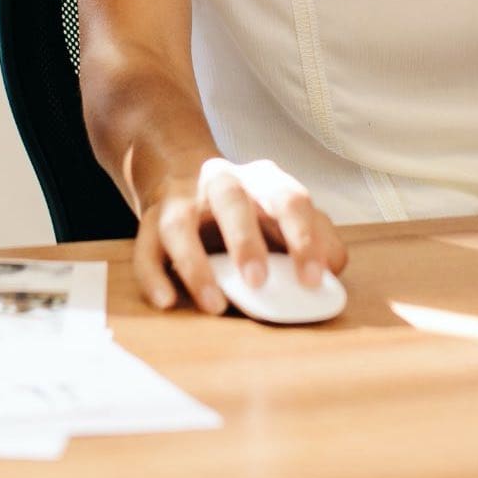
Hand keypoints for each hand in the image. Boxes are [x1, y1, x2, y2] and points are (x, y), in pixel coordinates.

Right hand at [132, 157, 345, 312]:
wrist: (181, 173)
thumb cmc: (248, 210)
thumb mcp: (284, 215)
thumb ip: (317, 237)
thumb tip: (333, 270)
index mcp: (262, 180)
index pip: (288, 198)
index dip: (304, 238)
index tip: (313, 280)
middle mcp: (219, 182)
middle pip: (231, 200)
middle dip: (244, 240)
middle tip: (258, 281)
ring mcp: (180, 199)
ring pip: (179, 224)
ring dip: (196, 265)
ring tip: (215, 304)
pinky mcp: (149, 222)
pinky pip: (144, 248)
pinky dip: (153, 277)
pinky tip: (167, 301)